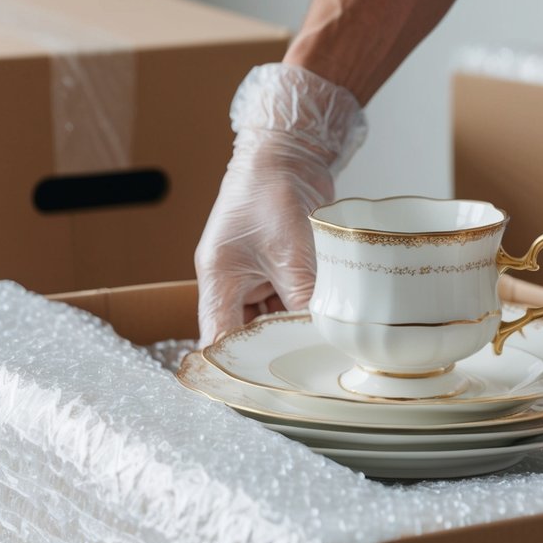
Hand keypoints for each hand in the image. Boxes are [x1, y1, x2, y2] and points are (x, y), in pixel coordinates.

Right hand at [196, 64, 365, 344]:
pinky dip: (302, 311)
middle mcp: (230, 282)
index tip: (260, 390)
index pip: (218, 339)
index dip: (235, 367)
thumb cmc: (273, 190)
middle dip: (273, 351)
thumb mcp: (290, 251)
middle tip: (305, 372)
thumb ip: (302, 297)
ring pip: (270, 320)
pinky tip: (325, 322)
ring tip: (320, 349)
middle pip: (246, 334)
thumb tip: (323, 337)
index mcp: (218, 279)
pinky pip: (286, 301)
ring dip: (292, 330)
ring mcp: (253, 276)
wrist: (288, 151)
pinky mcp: (276, 269)